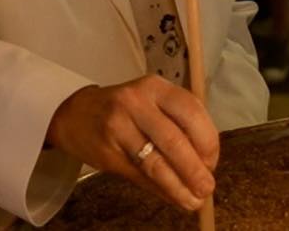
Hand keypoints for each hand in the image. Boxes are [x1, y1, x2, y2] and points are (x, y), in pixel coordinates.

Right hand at [46, 77, 219, 211]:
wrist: (75, 115)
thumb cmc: (126, 110)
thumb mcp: (152, 102)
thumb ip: (178, 123)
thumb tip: (206, 163)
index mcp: (155, 87)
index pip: (191, 111)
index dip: (207, 140)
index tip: (212, 161)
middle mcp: (136, 103)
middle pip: (173, 140)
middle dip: (194, 169)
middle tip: (207, 188)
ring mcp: (117, 127)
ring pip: (155, 163)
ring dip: (178, 186)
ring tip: (193, 200)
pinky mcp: (106, 152)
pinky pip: (139, 175)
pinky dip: (159, 189)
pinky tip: (172, 196)